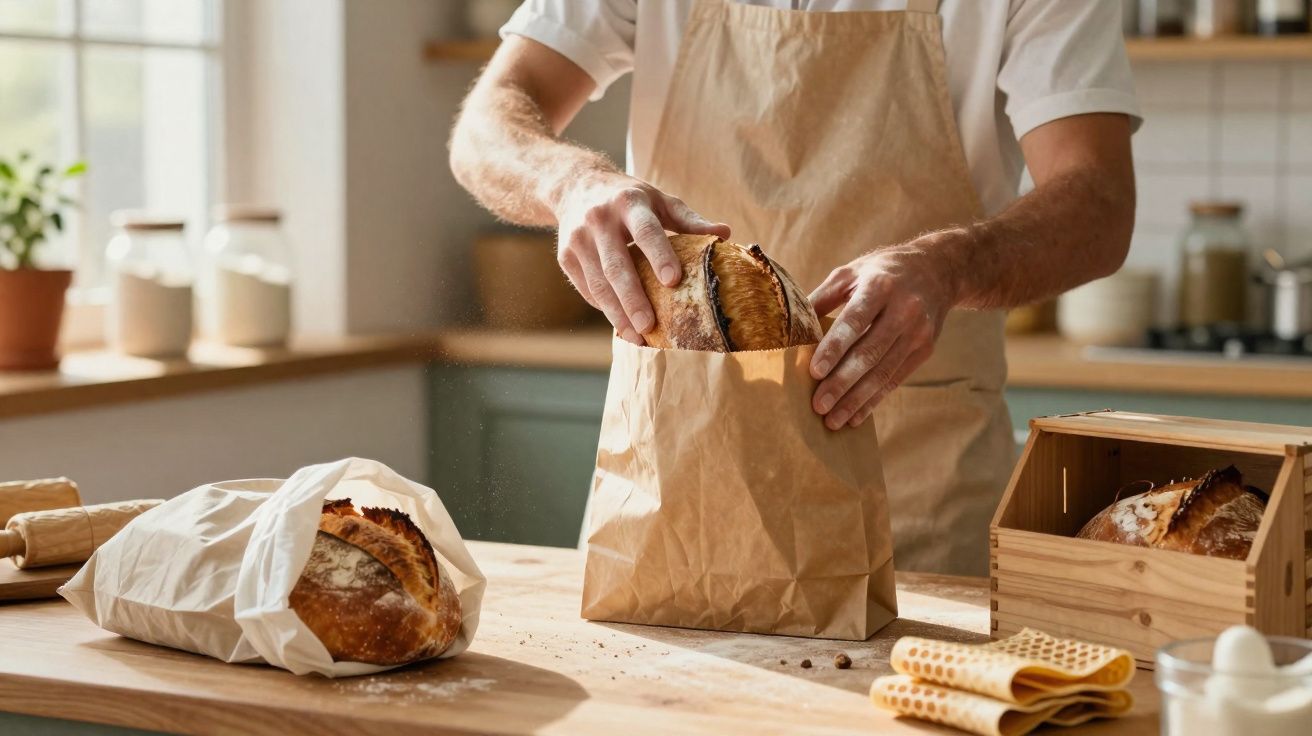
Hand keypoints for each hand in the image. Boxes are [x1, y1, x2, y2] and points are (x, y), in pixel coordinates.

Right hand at [554, 173, 728, 342]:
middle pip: (617, 266)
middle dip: (633, 299)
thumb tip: (725, 234)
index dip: (659, 255)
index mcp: (628, 202)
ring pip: (599, 284)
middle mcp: (599, 219)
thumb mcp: (659, 200)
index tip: (673, 281)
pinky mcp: (565, 257)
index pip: (645, 231)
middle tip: (650, 325)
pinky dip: (605, 309)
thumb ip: (689, 221)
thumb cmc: (629, 198)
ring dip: (617, 314)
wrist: (575, 186)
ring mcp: (578, 239)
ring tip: (637, 336)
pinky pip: (588, 289)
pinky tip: (623, 326)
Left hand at [808, 236, 962, 429]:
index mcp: (880, 285)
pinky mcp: (925, 350)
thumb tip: (791, 329)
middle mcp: (904, 309)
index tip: (815, 372)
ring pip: (884, 372)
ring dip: (857, 400)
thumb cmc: (881, 271)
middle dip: (843, 383)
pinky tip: (855, 417)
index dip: (835, 347)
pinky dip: (874, 400)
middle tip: (818, 406)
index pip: (855, 321)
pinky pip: (896, 379)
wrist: (937, 271)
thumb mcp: (851, 272)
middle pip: (870, 352)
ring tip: (833, 420)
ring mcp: (918, 332)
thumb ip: (822, 298)